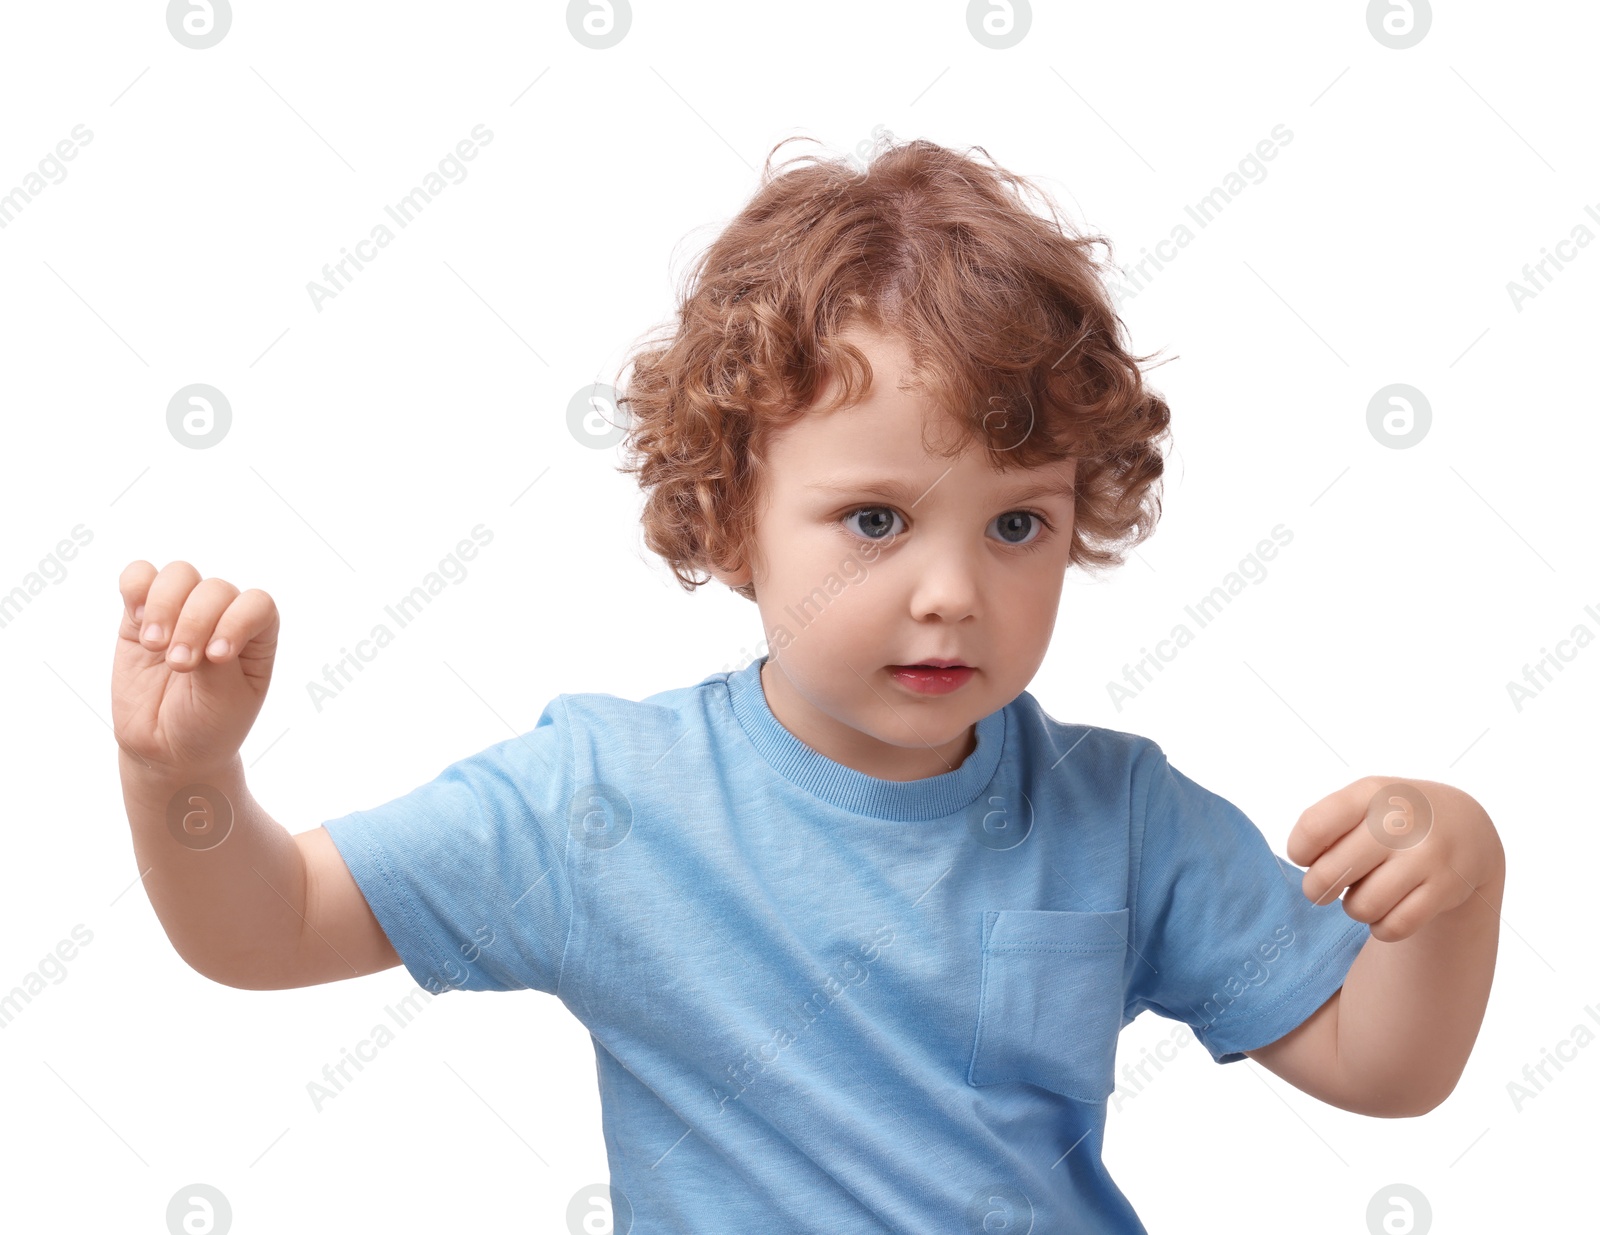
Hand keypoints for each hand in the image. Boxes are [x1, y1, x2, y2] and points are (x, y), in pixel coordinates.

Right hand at [112, 559, 279, 775]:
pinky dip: (136, 587)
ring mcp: (181, 612)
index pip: (257, 604)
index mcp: (256, 635)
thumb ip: (214, 660)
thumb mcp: (225, 699)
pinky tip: (138, 619)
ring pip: (179, 574)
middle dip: (194, 624)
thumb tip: (190, 622)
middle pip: (215, 589)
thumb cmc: (209, 724)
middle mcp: (223, 616)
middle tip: (179, 665)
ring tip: (156, 646)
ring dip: (165, 606)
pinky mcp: (140, 617)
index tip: (217, 658)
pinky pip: (138, 578)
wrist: (167, 749)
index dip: (236, 621)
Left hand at [1286, 776, 1504, 942]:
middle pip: (1329, 875)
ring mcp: (1425, 855)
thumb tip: (1304, 866)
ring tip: (1365, 893)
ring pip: (1361, 907)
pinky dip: (1382, 927)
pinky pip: (1394, 927)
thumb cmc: (1395, 816)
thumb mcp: (1364, 801)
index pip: (1314, 828)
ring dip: (1354, 908)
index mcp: (1371, 793)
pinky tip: (1387, 910)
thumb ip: (1327, 825)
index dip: (1299, 852)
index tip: (1307, 857)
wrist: (1465, 826)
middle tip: (1327, 886)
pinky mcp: (1445, 888)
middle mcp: (1400, 821)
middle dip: (1317, 888)